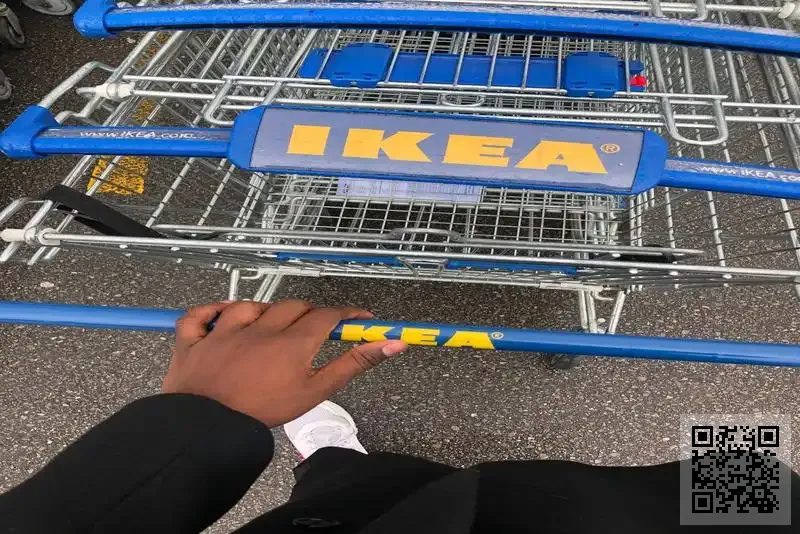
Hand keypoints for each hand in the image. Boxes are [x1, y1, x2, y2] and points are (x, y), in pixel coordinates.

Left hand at [162, 300, 406, 426]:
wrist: (208, 428)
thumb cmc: (266, 411)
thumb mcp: (317, 391)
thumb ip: (355, 363)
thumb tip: (394, 343)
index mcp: (291, 341)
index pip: (327, 316)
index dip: (347, 315)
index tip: (359, 321)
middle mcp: (259, 327)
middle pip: (291, 307)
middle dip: (307, 315)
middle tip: (313, 332)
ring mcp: (222, 331)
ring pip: (249, 306)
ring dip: (264, 312)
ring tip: (271, 329)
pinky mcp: (192, 340)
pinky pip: (199, 315)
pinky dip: (210, 312)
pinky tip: (221, 317)